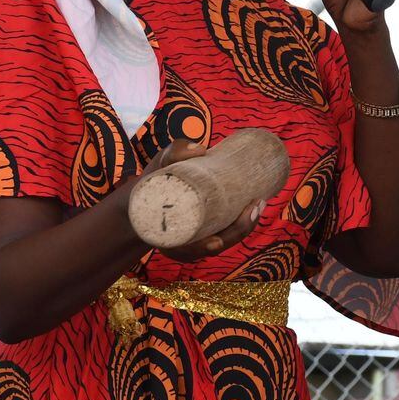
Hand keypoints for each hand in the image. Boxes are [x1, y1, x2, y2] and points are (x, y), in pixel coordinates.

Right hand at [131, 140, 263, 261]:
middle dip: (237, 230)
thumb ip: (174, 154)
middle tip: (254, 204)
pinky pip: (225, 233)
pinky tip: (254, 205)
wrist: (140, 199)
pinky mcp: (205, 232)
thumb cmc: (148, 184)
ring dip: (244, 225)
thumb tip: (201, 149)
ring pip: (224, 240)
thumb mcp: (155, 168)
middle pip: (215, 246)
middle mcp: (183, 247)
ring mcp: (196, 241)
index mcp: (166, 239)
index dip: (204, 248)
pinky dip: (240, 222)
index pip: (188, 251)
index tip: (216, 242)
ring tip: (259, 202)